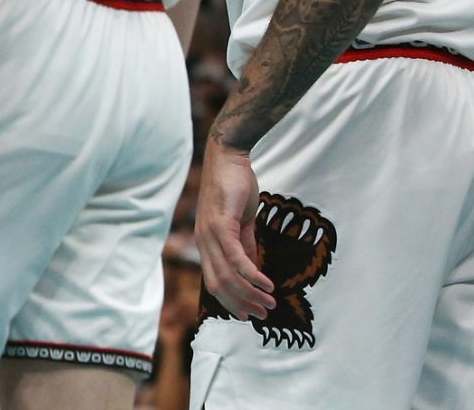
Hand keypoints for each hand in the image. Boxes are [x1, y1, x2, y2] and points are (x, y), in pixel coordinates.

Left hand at [194, 136, 274, 320]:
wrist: (228, 158)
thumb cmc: (234, 188)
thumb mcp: (241, 223)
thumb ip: (246, 246)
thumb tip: (254, 271)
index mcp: (207, 243)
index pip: (214, 283)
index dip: (231, 302)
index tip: (250, 315)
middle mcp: (203, 242)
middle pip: (218, 285)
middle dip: (241, 304)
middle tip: (263, 315)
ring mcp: (210, 234)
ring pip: (227, 275)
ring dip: (251, 293)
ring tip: (270, 303)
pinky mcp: (220, 225)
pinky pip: (235, 258)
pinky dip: (251, 275)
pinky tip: (267, 284)